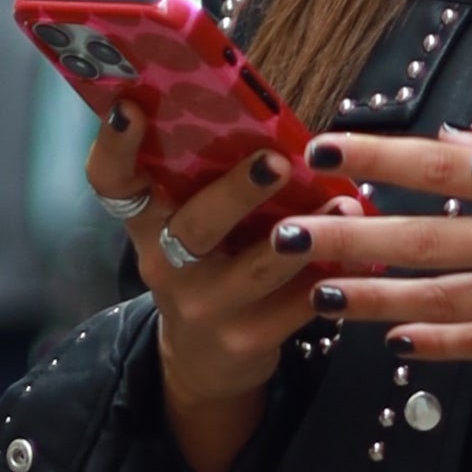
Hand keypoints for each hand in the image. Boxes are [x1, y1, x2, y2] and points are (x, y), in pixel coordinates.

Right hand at [86, 114, 314, 471]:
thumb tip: (260, 113)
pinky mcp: (245, 341)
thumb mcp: (189, 228)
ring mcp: (203, 307)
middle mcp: (165, 265)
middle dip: (237, 192)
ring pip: (252, 270)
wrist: (205, 364)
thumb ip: (207, 182)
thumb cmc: (206, 271)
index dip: (115, 145)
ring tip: (342, 205)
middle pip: (194, 225)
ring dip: (302, 234)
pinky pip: (295, 307)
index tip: (131, 107)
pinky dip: (331, 277)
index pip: (110, 182)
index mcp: (146, 223)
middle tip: (275, 161)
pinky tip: (361, 254)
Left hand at [280, 125, 471, 450]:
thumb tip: (451, 143)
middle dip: (345, 238)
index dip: (378, 158)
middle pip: (419, 239)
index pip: (441, 166)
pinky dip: (437, 345)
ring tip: (318, 295)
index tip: (326, 148)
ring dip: (371, 299)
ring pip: (437, 299)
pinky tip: (396, 343)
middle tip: (286, 235)